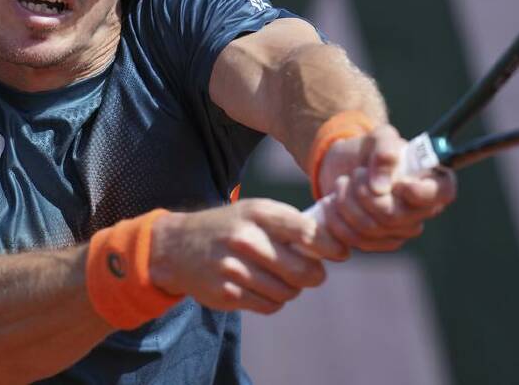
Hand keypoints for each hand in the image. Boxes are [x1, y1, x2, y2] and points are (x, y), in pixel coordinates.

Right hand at [146, 199, 347, 313]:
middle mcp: (246, 239)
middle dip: (314, 275)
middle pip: (302, 270)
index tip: (341, 254)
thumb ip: (290, 224)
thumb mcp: (255, 212)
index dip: (330, 246)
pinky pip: (269, 306)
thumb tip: (331, 243)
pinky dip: (273, 301)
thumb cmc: (229, 227)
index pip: (306, 232)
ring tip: (282, 278)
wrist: (176, 247)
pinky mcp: (226, 293)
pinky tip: (263, 288)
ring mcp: (234, 268)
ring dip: (292, 289)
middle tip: (313, 274)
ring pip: (287, 292)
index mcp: (258, 213)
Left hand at [316, 125, 456, 251]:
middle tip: (354, 175)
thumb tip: (381, 187)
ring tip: (342, 184)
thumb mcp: (378, 137)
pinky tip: (332, 204)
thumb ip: (385, 150)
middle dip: (363, 193)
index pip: (442, 193)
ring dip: (346, 203)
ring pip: (371, 229)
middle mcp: (422, 210)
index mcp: (431, 180)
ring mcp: (401, 230)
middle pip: (395, 216)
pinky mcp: (378, 243)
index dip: (422, 193)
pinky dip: (337, 221)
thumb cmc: (369, 150)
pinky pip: (356, 241)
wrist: (344, 167)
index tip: (399, 183)